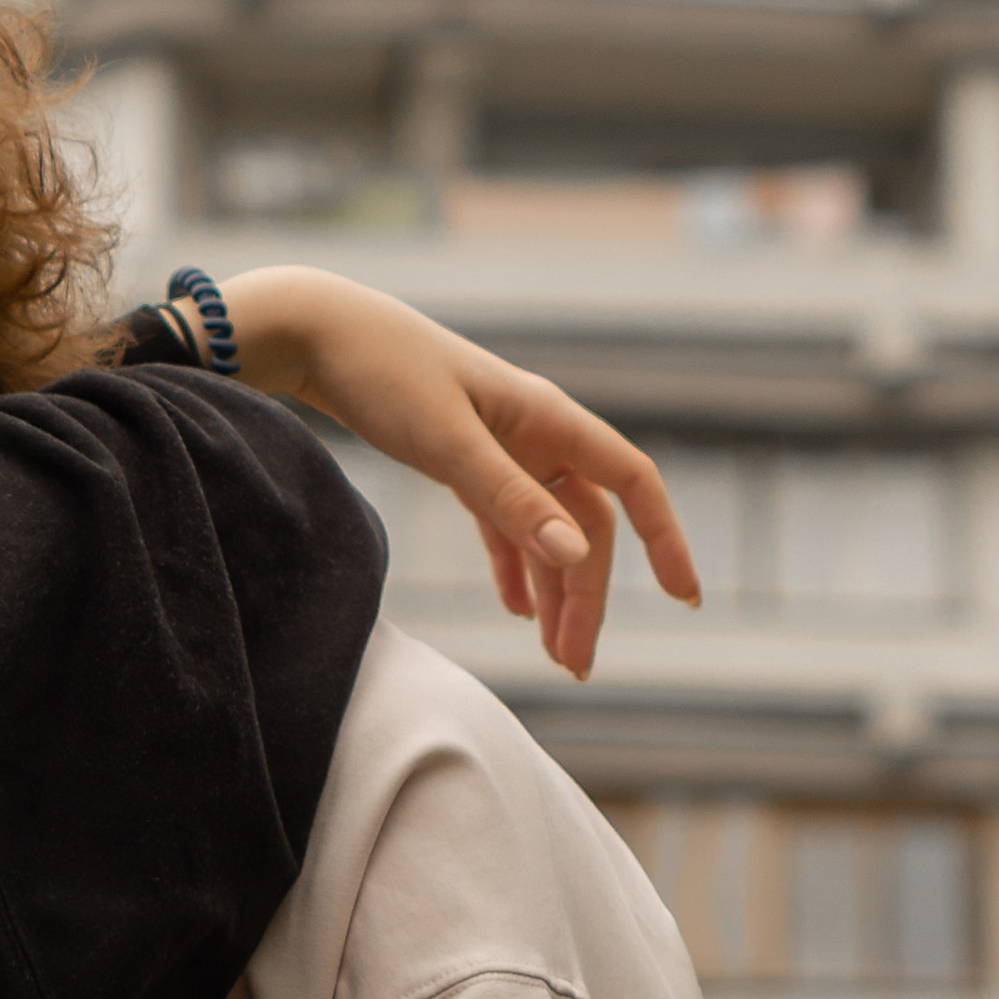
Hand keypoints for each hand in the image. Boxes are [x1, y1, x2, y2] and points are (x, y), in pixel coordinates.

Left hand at [225, 269, 700, 678]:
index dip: (664, 539)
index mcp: (549, 418)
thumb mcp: (446, 441)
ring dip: (555, 591)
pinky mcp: (464, 461)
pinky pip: (506, 524)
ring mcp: (502, 448)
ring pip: (547, 532)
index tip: (683, 597)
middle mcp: (536, 433)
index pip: (632, 483)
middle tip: (575, 665)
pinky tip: (519, 610)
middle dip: (586, 596)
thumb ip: (510, 500)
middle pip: (585, 527)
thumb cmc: (381, 372)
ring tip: (555, 655)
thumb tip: (576, 555)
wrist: (315, 332)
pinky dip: (515, 567)